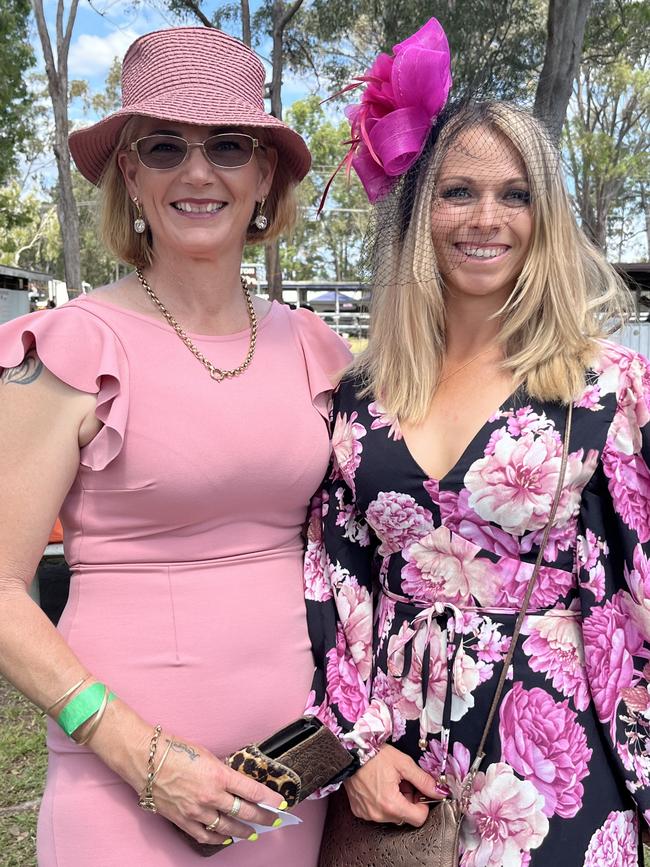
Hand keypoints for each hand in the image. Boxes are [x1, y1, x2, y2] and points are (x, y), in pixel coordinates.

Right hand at [150, 734, 285, 844]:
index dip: (269, 799)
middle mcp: (211, 795)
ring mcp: (196, 811)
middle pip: (244, 812)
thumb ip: (222, 771)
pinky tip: (226, 839)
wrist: (145, 759)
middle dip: (263, 818)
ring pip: (227, 827)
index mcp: (219, 775)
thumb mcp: (206, 754)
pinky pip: (205, 835)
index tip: (281, 803)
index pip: (252, 790)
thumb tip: (234, 782)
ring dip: (243, 831)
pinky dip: (218, 839)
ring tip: (254, 833)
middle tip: (275, 822)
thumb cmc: (174, 750)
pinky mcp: (182, 820)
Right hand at [344, 744, 442, 826]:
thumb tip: (439, 791)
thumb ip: (423, 780)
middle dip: (408, 801)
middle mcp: (378, 814)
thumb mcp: (403, 763)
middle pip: (405, 816)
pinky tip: (378, 786)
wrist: (350, 751)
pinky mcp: (359, 811)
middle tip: (401, 782)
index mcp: (391, 804)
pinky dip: (382, 803)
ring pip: (392, 815)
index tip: (418, 791)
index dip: (423, 804)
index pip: (419, 818)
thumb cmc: (374, 755)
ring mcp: (367, 814)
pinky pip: (378, 813)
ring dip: (395, 802)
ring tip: (388, 782)